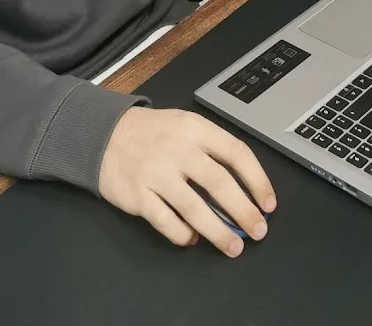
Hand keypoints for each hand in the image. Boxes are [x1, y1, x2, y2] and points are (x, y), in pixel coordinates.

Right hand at [98, 106, 275, 256]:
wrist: (103, 134)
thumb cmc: (153, 133)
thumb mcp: (185, 125)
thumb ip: (211, 149)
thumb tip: (244, 188)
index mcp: (195, 128)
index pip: (236, 152)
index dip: (257, 180)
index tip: (268, 204)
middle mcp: (177, 149)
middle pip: (219, 183)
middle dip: (244, 211)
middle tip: (258, 231)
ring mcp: (156, 172)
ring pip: (194, 208)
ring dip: (218, 231)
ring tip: (233, 247)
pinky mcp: (137, 195)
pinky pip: (166, 221)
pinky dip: (183, 235)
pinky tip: (193, 239)